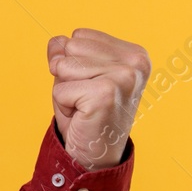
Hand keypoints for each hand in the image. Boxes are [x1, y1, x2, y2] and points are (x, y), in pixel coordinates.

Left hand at [47, 27, 150, 170]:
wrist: (95, 155)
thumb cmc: (85, 113)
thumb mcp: (73, 74)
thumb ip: (64, 52)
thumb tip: (56, 41)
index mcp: (134, 53)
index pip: (79, 35)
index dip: (73, 62)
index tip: (90, 85)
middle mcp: (135, 62)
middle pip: (71, 47)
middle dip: (67, 75)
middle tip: (85, 99)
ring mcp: (124, 77)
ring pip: (63, 66)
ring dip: (65, 90)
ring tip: (84, 107)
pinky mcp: (106, 94)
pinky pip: (60, 89)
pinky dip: (63, 106)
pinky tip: (82, 116)